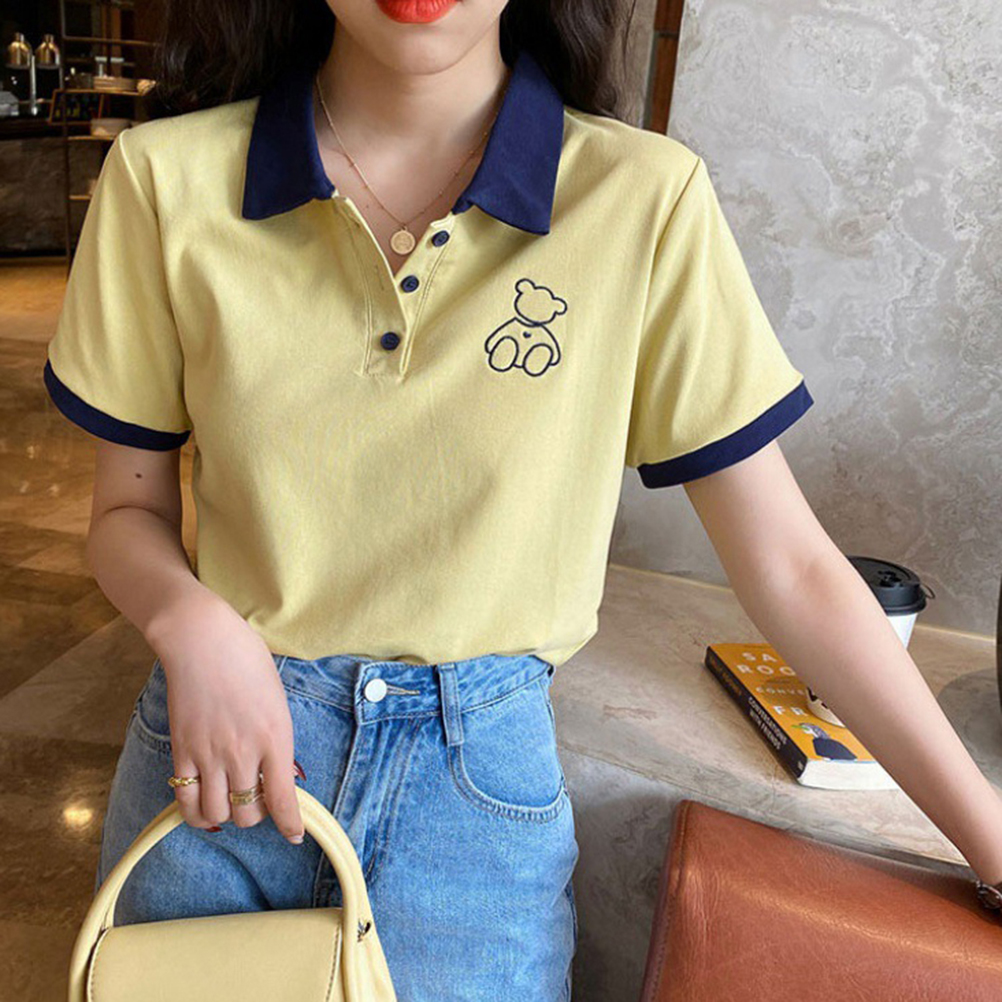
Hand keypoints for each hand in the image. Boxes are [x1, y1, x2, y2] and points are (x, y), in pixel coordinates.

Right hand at [149, 592, 305, 844]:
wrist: (203, 640)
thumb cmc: (248, 661)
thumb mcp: (277, 700)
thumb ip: (278, 740)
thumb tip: (280, 774)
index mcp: (275, 737)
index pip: (283, 798)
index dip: (291, 824)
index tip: (294, 835)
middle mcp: (243, 753)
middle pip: (250, 813)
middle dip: (257, 817)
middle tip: (257, 801)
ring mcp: (209, 755)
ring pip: (218, 814)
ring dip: (227, 816)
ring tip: (231, 803)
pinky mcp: (182, 752)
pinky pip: (186, 802)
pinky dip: (196, 814)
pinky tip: (204, 808)